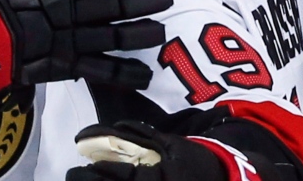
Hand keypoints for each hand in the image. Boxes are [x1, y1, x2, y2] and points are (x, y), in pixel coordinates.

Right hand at [0, 0, 172, 104]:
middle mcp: (69, 12)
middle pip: (111, 5)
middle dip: (141, 0)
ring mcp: (69, 40)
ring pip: (111, 36)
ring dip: (138, 34)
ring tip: (161, 30)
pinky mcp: (66, 64)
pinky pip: (99, 71)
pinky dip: (123, 74)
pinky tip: (146, 74)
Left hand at [67, 121, 231, 180]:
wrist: (226, 180)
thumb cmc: (197, 161)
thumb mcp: (174, 144)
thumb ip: (145, 136)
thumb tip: (118, 127)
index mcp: (161, 176)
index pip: (122, 175)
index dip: (100, 171)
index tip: (85, 166)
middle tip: (76, 175)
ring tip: (85, 180)